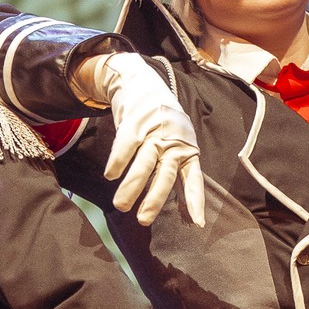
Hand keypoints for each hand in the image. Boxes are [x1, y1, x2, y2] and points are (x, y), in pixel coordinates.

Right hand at [79, 53, 205, 228]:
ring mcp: (154, 132)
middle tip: (143, 220)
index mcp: (187, 150)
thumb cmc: (162, 126)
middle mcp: (173, 142)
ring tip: (121, 206)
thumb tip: (187, 214)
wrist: (142, 85)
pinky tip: (110, 176)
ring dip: (131, 187)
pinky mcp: (135, 123)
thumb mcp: (177, 145)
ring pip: (143, 164)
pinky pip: (125, 148)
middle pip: (165, 174)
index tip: (197, 223)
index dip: (195, 201)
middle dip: (155, 199)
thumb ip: (178, 174)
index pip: (194, 179)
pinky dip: (117, 163)